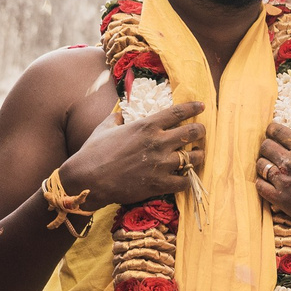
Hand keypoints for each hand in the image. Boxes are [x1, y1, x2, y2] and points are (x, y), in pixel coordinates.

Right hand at [58, 99, 204, 209]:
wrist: (88, 179)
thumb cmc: (94, 152)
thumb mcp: (104, 128)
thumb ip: (116, 118)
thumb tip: (120, 114)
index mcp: (146, 126)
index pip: (178, 112)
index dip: (193, 107)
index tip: (202, 106)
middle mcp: (158, 142)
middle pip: (192, 133)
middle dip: (200, 131)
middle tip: (201, 133)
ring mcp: (160, 164)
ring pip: (194, 158)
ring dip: (198, 156)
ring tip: (197, 155)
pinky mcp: (159, 184)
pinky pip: (184, 182)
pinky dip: (187, 179)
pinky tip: (186, 177)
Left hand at [256, 121, 290, 236]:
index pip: (276, 130)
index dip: (272, 129)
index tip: (273, 132)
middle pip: (265, 146)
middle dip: (267, 146)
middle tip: (272, 150)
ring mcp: (284, 181)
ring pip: (260, 165)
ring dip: (263, 164)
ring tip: (270, 166)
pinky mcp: (280, 199)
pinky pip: (260, 185)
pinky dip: (262, 182)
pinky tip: (269, 182)